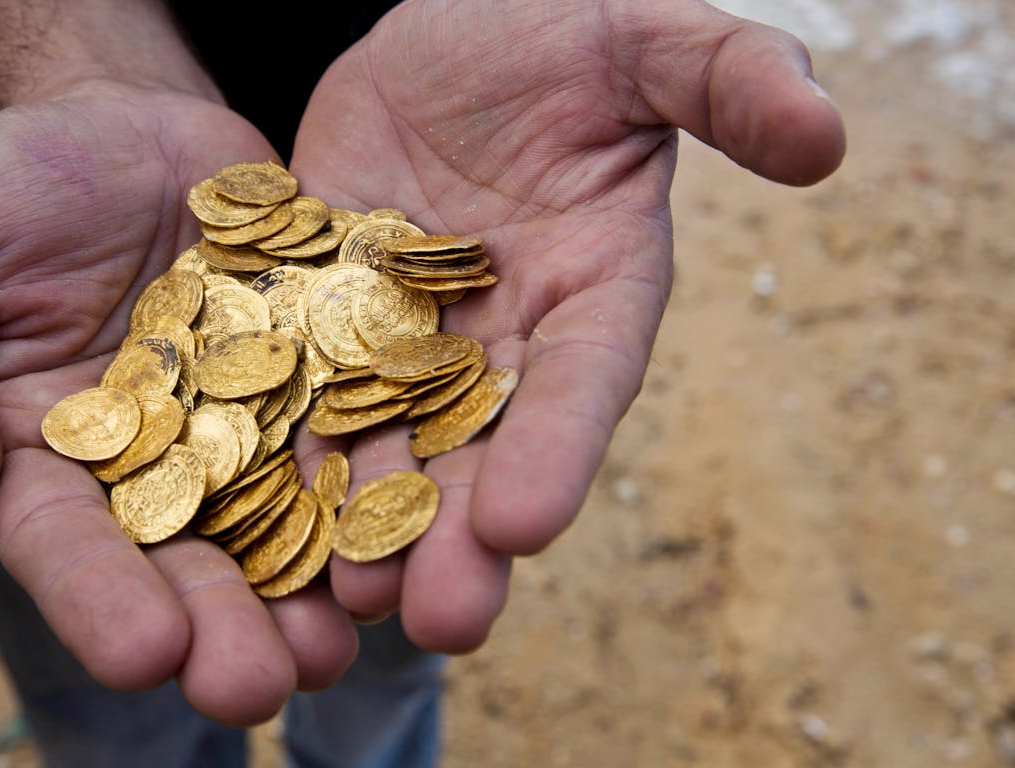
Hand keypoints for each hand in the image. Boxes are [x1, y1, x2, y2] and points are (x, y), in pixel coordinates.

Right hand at [0, 82, 357, 724]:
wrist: (124, 125)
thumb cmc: (13, 193)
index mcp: (57, 459)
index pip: (68, 544)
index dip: (101, 600)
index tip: (143, 654)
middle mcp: (162, 465)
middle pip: (186, 558)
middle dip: (220, 625)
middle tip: (254, 685)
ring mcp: (251, 425)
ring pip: (282, 521)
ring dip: (311, 589)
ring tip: (341, 646)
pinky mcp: (322, 374)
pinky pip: (356, 429)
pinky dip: (380, 483)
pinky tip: (414, 533)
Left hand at [290, 0, 843, 647]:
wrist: (448, 25)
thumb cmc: (558, 30)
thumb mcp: (644, 39)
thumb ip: (728, 80)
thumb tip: (826, 136)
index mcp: (592, 287)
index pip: (584, 378)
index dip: (559, 448)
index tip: (526, 524)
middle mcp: (504, 331)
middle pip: (486, 443)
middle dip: (462, 531)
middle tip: (440, 618)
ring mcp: (408, 328)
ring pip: (390, 436)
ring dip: (368, 517)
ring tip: (345, 596)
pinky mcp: (327, 307)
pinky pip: (303, 380)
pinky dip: (284, 440)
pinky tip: (256, 506)